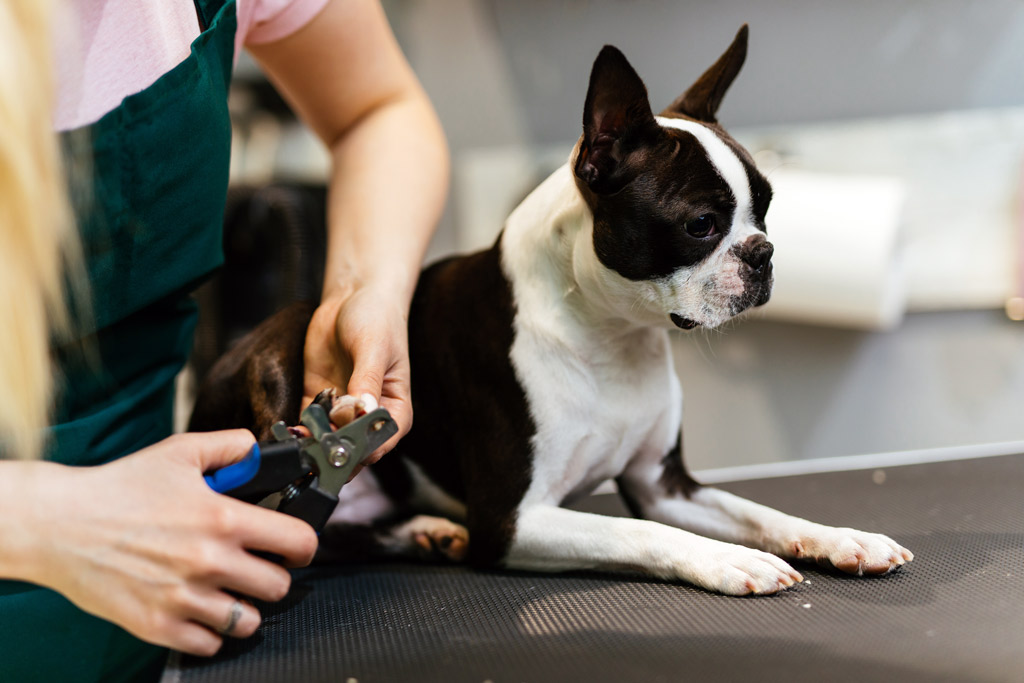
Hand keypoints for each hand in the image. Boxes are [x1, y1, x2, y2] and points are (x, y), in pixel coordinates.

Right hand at [20, 431, 317, 655]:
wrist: (60, 525)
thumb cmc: (119, 488)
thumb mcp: (180, 452)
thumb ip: (230, 446)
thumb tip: (260, 449)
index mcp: (222, 519)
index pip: (298, 542)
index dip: (302, 544)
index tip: (294, 546)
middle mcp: (209, 562)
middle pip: (278, 586)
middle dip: (272, 575)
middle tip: (255, 567)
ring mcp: (184, 598)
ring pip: (248, 621)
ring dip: (244, 606)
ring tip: (227, 590)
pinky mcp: (158, 625)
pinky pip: (209, 644)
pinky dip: (209, 631)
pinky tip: (199, 609)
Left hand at [302, 283, 411, 464]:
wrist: (353, 296)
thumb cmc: (377, 319)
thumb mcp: (374, 349)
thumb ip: (367, 382)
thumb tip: (363, 412)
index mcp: (394, 408)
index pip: (383, 441)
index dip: (364, 449)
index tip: (343, 445)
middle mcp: (369, 415)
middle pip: (354, 447)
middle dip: (335, 451)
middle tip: (315, 448)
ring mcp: (343, 409)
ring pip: (329, 439)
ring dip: (314, 444)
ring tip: (300, 441)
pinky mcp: (319, 399)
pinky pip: (309, 422)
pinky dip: (300, 430)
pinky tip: (290, 430)